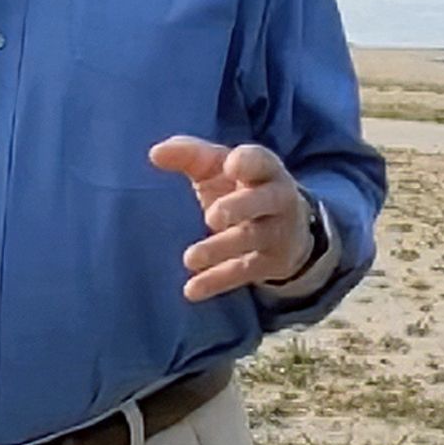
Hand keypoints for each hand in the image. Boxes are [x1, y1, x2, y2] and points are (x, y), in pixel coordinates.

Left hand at [147, 136, 313, 301]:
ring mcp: (276, 232)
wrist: (289, 230)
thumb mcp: (220, 168)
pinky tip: (192, 290)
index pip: (260, 160)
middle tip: (212, 217)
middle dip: (240, 207)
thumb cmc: (242, 188)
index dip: (248, 163)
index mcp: (264, 169)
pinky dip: (218, 281)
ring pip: (250, 239)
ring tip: (190, 259)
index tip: (230, 166)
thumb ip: (190, 155)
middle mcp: (277, 198)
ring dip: (220, 248)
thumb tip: (154, 153)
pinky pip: (243, 271)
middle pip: (263, 200)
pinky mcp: (270, 263)